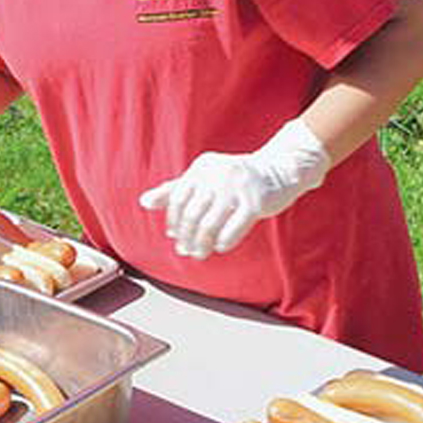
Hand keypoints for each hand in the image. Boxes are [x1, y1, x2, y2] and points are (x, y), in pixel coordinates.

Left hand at [138, 118, 330, 259]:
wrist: (279, 170)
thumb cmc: (235, 179)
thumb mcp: (204, 178)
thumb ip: (174, 189)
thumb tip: (143, 202)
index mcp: (202, 168)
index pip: (178, 199)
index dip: (173, 221)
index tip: (174, 236)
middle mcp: (217, 175)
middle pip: (192, 215)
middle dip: (186, 237)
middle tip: (186, 251)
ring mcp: (238, 187)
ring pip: (209, 225)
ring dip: (201, 245)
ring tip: (200, 254)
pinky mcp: (256, 202)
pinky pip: (232, 229)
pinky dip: (222, 242)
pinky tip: (220, 246)